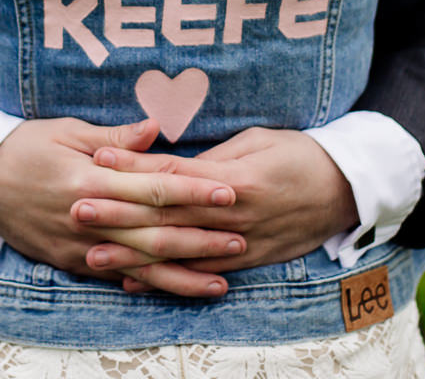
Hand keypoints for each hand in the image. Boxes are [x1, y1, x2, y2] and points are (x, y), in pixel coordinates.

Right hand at [0, 117, 246, 295]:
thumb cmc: (24, 146)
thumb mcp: (67, 130)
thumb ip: (116, 137)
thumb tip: (157, 129)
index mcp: (89, 178)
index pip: (152, 188)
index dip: (194, 193)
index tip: (228, 192)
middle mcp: (87, 218)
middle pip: (153, 233)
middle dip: (200, 239)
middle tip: (242, 239)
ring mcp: (78, 246)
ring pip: (139, 266)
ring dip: (182, 275)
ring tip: (222, 280)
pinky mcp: (69, 262)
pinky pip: (114, 277)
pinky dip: (147, 286)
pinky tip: (176, 290)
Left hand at [82, 126, 359, 290]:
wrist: (346, 190)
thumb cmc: (300, 154)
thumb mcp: (256, 141)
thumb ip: (210, 157)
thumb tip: (167, 161)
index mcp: (233, 178)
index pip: (172, 173)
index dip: (132, 166)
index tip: (96, 158)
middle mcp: (232, 215)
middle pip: (166, 216)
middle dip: (119, 213)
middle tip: (77, 209)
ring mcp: (240, 243)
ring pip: (177, 251)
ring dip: (132, 252)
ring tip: (92, 253)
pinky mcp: (247, 262)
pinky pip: (198, 274)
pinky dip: (165, 280)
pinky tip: (132, 282)